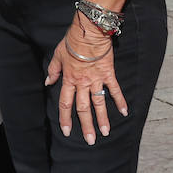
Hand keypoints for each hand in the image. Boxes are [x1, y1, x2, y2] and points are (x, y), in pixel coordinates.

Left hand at [45, 20, 127, 144]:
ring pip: (99, 103)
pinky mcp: (108, 73)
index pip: (65, 103)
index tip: (67, 131)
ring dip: (102, 118)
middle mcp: (82, 83)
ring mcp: (96, 79)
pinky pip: (114, 89)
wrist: (88, 31)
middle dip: (86, 125)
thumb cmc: (72, 41)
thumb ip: (53, 70)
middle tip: (90, 141)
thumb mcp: (57, 55)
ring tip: (105, 133)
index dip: (65, 118)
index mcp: (69, 79)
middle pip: (83, 108)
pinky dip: (120, 100)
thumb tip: (47, 81)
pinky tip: (124, 112)